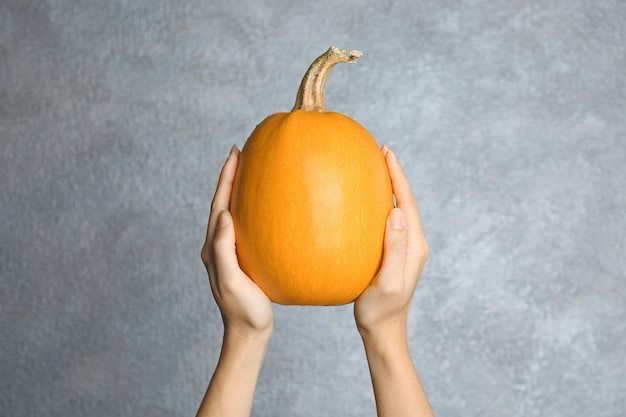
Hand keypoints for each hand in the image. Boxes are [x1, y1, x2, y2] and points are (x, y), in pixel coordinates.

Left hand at [201, 146, 273, 339]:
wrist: (249, 332)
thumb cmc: (243, 310)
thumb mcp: (232, 281)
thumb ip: (224, 250)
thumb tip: (224, 215)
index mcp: (213, 248)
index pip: (218, 205)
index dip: (225, 178)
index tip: (235, 153)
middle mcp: (217, 246)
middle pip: (222, 203)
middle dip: (230, 177)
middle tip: (242, 154)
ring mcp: (229, 252)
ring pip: (231, 212)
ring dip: (238, 190)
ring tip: (250, 172)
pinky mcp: (241, 258)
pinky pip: (243, 225)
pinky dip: (249, 208)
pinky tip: (262, 206)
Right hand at [353, 146, 433, 416]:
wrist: (383, 331)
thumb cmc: (381, 310)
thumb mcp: (388, 281)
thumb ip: (394, 248)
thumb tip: (394, 212)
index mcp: (414, 244)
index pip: (406, 202)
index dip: (397, 176)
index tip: (386, 152)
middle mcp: (413, 242)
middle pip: (404, 201)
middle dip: (394, 175)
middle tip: (378, 152)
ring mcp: (404, 248)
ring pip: (397, 209)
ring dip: (388, 188)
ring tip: (372, 169)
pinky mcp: (393, 253)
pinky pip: (388, 221)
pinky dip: (380, 204)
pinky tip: (365, 202)